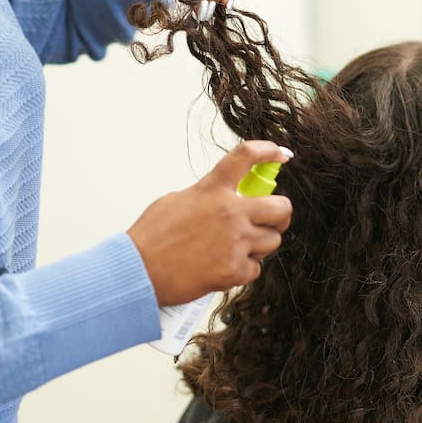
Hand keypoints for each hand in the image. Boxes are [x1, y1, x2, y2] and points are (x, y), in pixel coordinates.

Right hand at [126, 141, 291, 306]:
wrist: (139, 272)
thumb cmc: (152, 238)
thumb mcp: (177, 201)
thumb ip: (207, 195)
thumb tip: (224, 197)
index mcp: (213, 189)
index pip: (246, 157)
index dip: (268, 150)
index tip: (280, 154)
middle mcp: (230, 212)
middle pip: (282, 207)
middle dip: (280, 214)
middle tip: (270, 219)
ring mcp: (235, 242)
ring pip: (273, 240)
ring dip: (261, 244)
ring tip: (237, 247)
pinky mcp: (234, 270)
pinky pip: (256, 268)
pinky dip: (244, 269)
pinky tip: (224, 266)